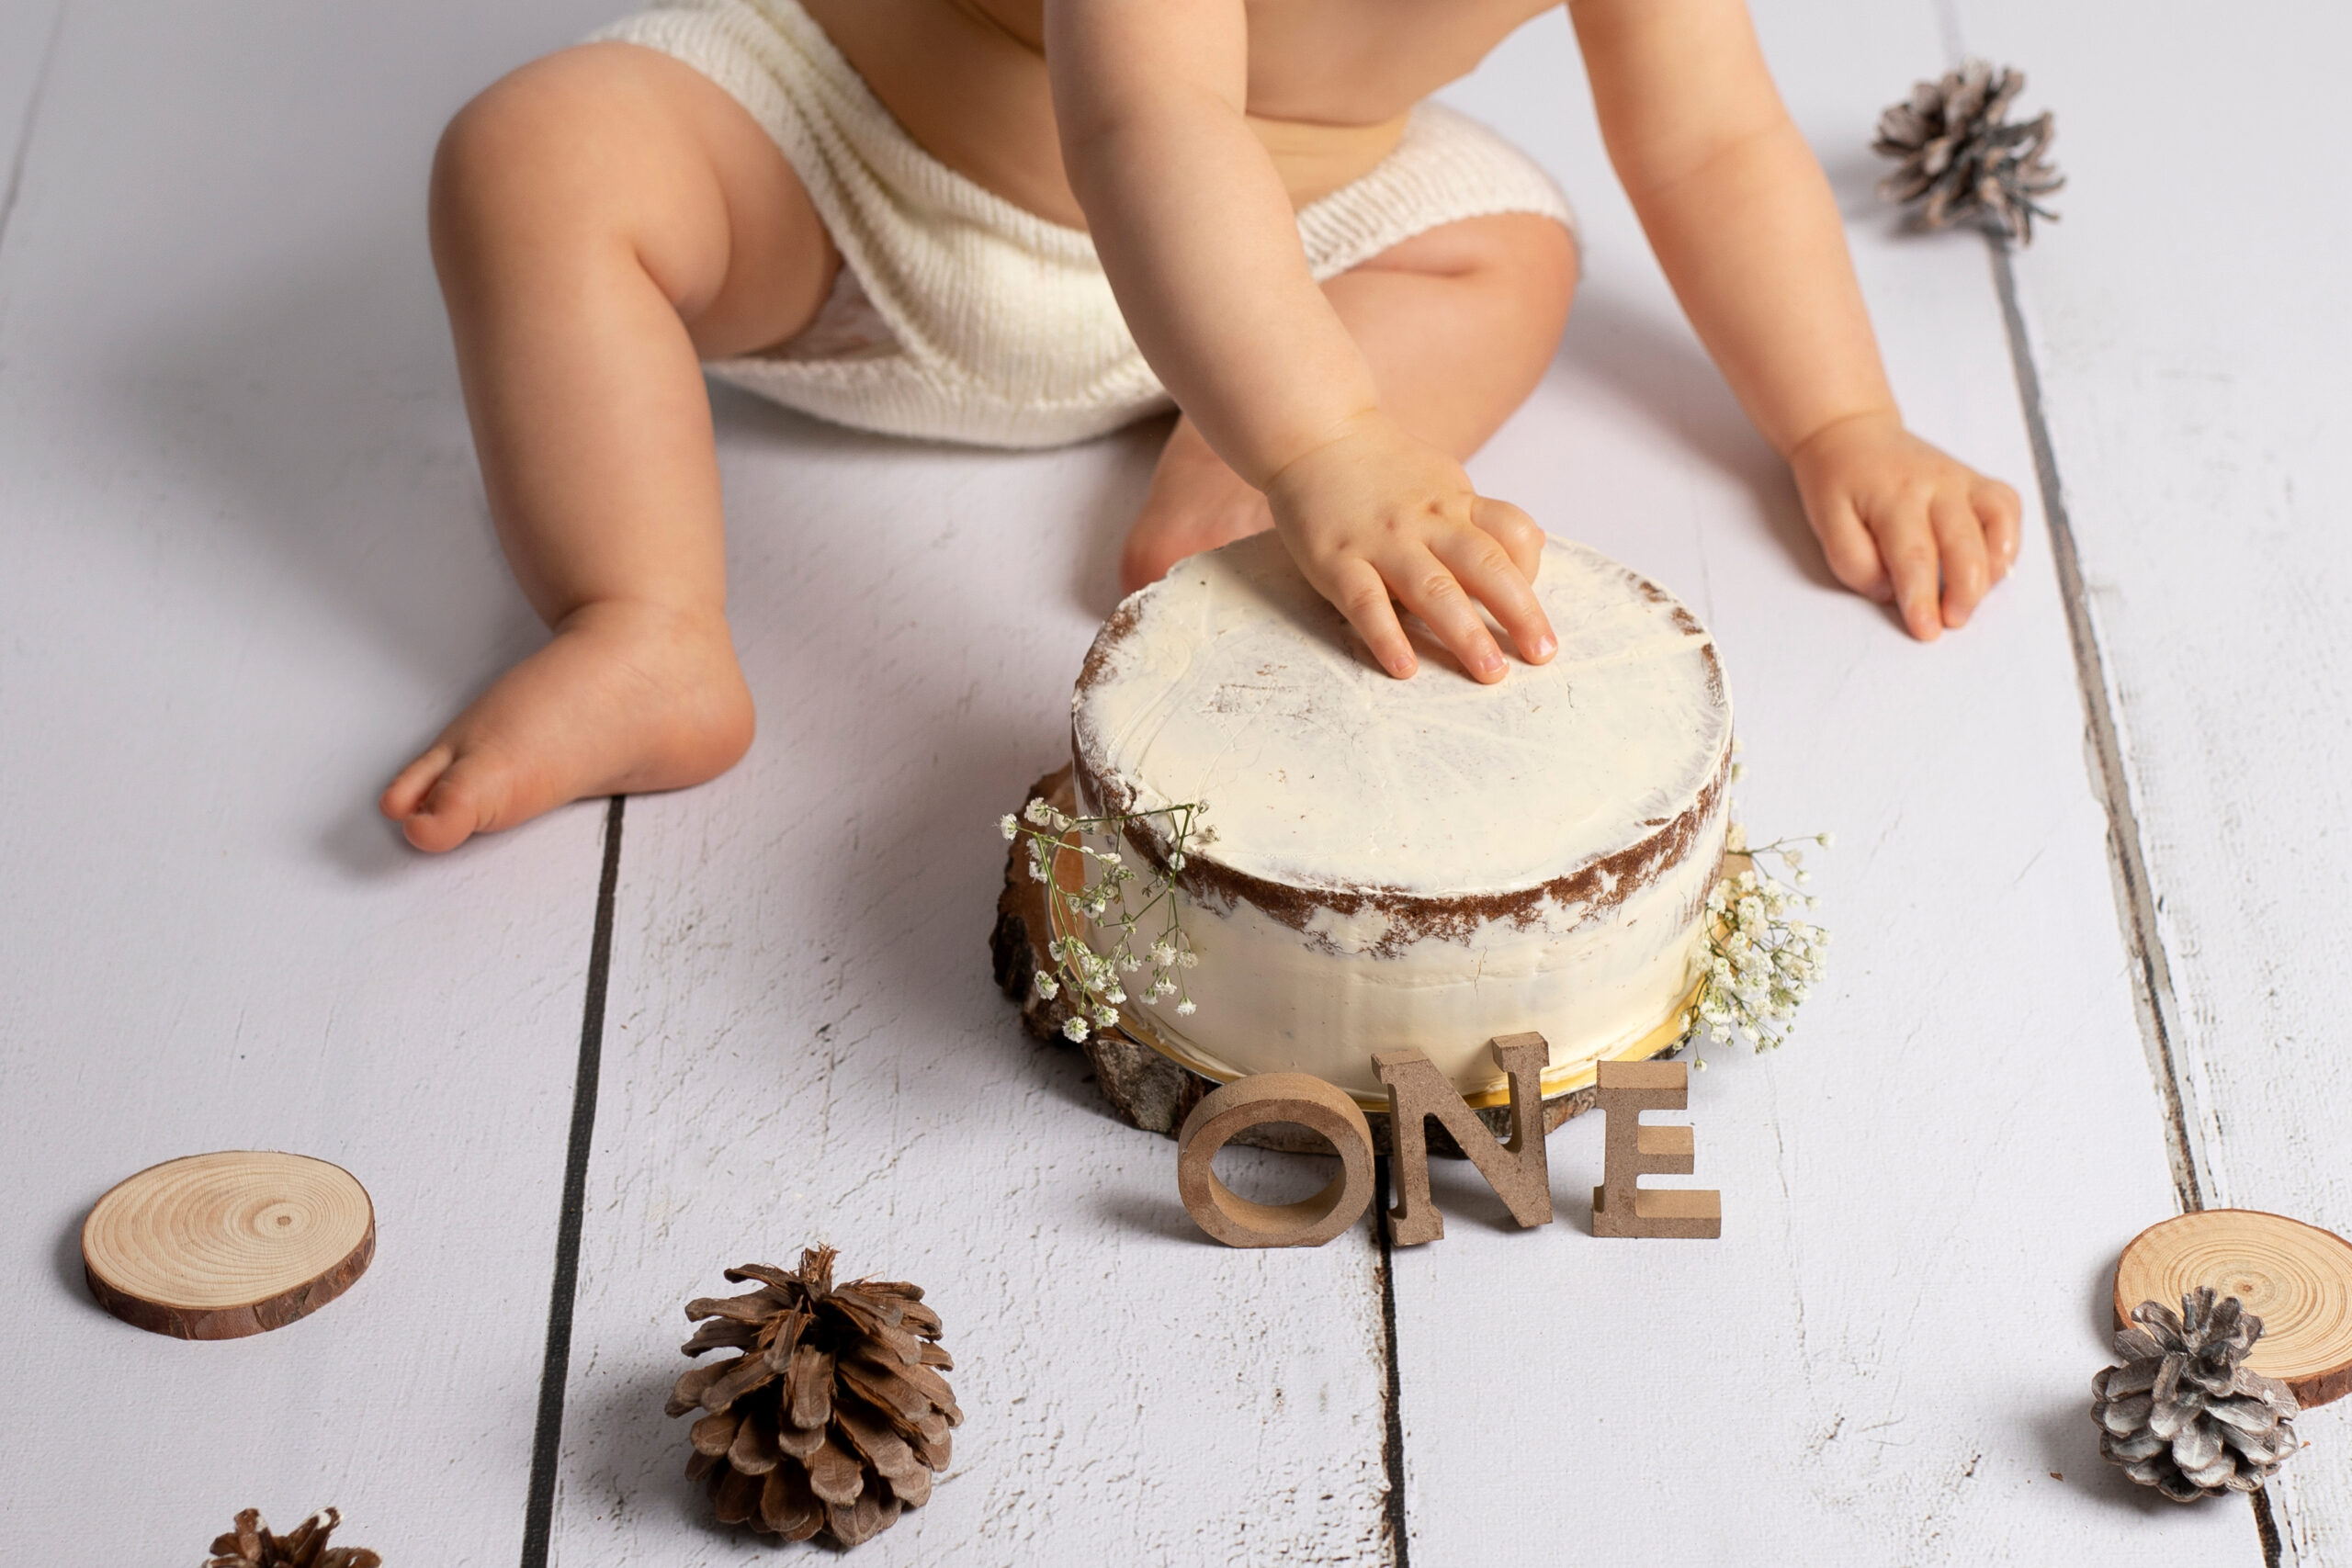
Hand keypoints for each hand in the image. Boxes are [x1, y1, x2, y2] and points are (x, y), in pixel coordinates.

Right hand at [1262, 411, 1556, 681]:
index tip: (1532, 609)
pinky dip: (1386, 636)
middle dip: (1519, 612)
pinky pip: (1366, 602)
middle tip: (1540, 654)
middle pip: (1484, 565)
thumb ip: (1482, 516)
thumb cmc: (1381, 468)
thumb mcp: (1443, 479)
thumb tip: (1534, 543)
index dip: (1531, 569)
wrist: (1314, 434)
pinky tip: (1404, 668)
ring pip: (1433, 589)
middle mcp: (1427, 521)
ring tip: (1489, 672)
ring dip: (1464, 633)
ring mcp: (1382, 541)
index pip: (1512, 530)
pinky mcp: (1338, 560)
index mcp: (1456, 502)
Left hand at [1789, 411, 2021, 639]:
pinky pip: (2007, 508)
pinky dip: (2008, 541)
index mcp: (1893, 497)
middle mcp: (1935, 486)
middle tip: (1951, 622)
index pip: (1913, 556)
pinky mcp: (1977, 481)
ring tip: (1970, 600)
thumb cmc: (1838, 484)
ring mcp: (1961, 480)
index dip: (1922, 598)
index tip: (1926, 630)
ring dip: (1991, 571)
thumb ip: (1853, 561)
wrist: (1851, 436)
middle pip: (1963, 545)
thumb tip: (1889, 591)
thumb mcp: (1827, 522)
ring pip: (1996, 524)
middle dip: (1964, 592)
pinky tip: (1990, 568)